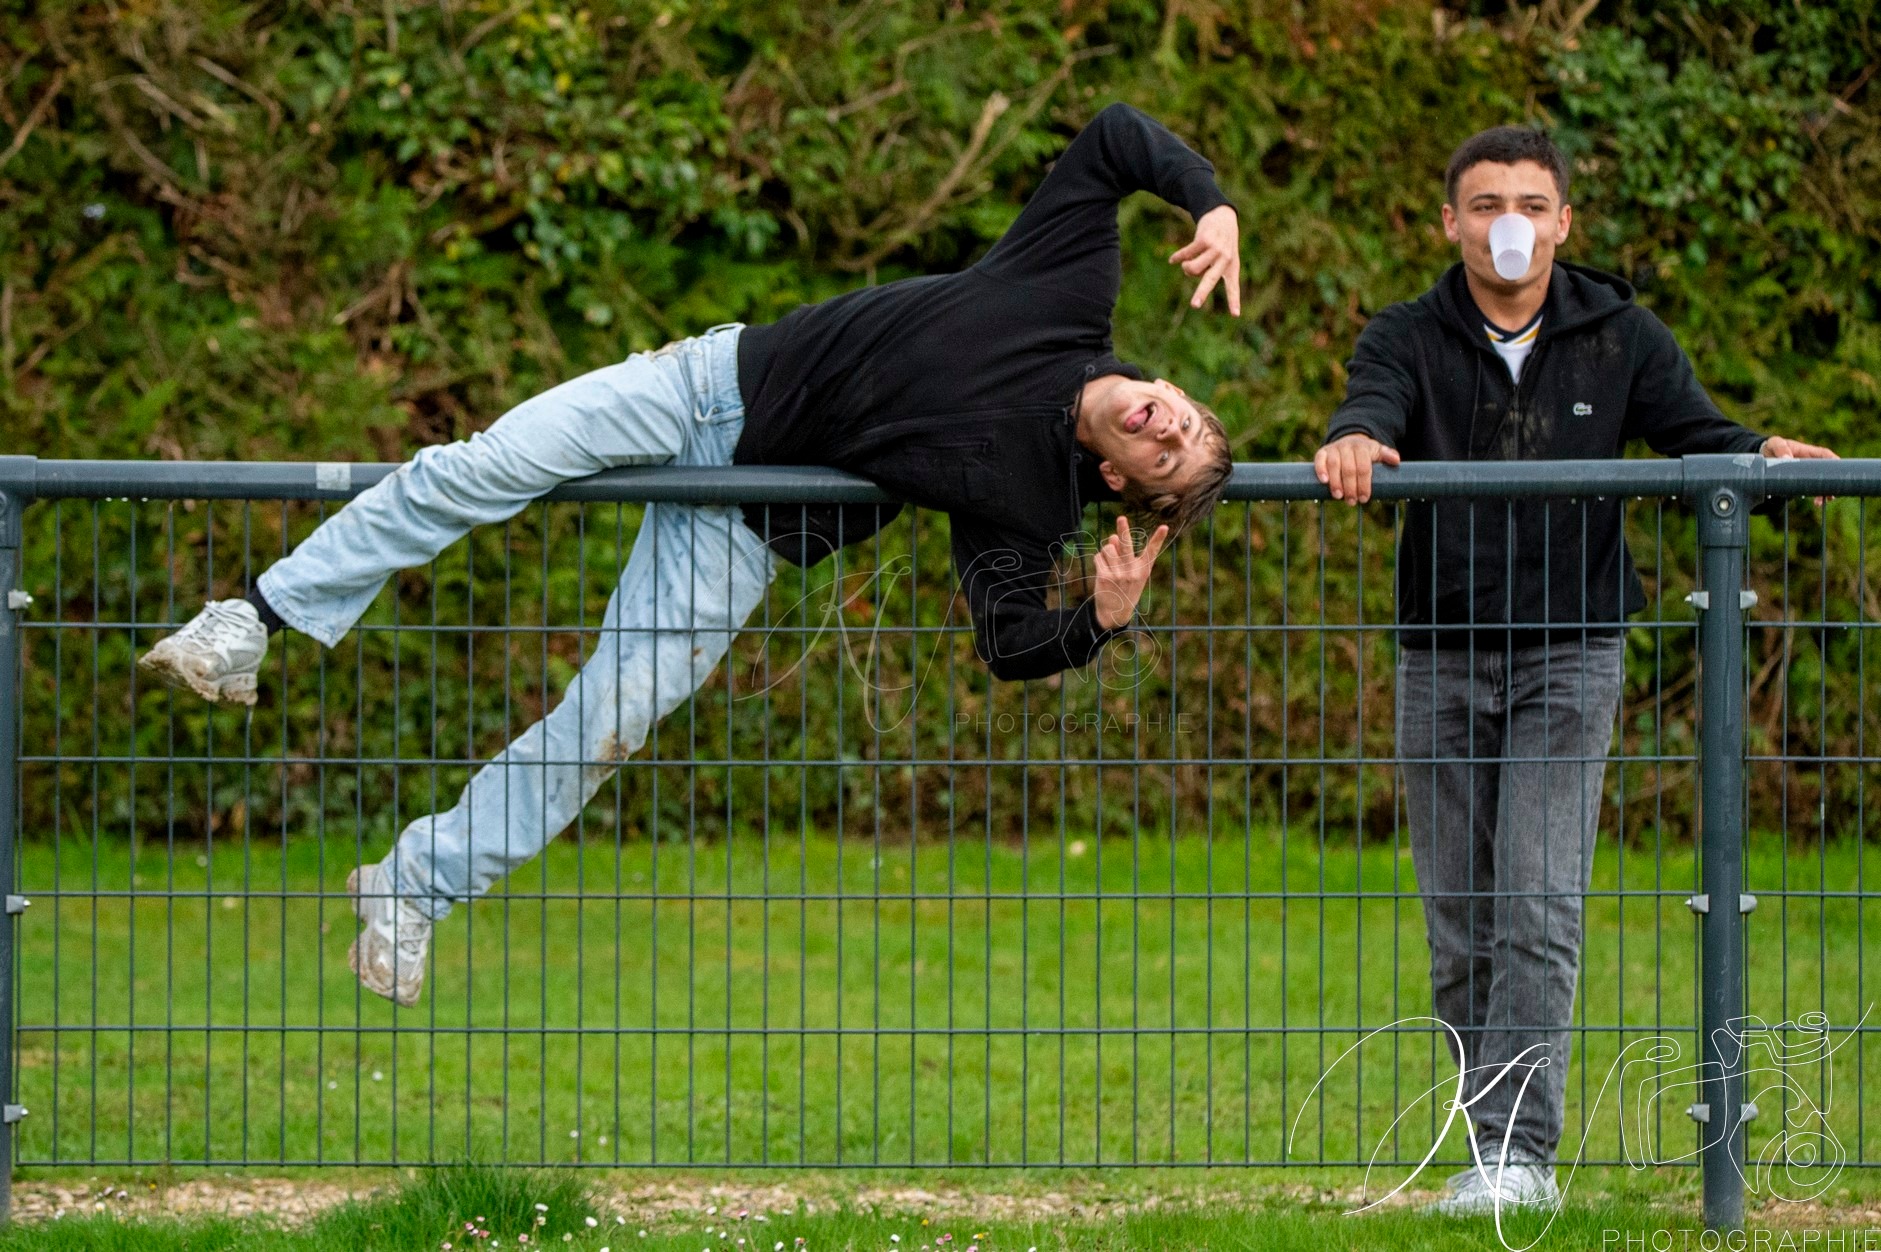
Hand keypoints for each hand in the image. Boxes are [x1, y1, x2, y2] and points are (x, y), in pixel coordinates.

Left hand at [1092, 514, 1169, 629]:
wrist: (1116, 612)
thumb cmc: (1126, 588)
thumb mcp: (1131, 573)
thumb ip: (1125, 555)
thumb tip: (1113, 537)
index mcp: (1143, 570)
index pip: (1152, 551)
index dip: (1158, 538)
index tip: (1164, 527)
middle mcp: (1132, 571)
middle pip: (1127, 546)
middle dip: (1123, 530)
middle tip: (1121, 517)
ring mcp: (1118, 574)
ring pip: (1108, 548)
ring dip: (1107, 550)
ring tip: (1110, 561)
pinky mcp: (1104, 577)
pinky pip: (1098, 557)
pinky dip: (1099, 559)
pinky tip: (1103, 568)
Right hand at [1170, 205, 1240, 315]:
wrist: (1222, 216)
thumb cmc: (1222, 242)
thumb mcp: (1222, 256)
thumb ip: (1208, 269)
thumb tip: (1188, 272)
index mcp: (1231, 266)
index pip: (1233, 286)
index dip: (1233, 301)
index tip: (1235, 315)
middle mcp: (1225, 259)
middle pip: (1210, 280)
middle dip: (1201, 293)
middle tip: (1194, 305)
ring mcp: (1215, 249)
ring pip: (1193, 268)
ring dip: (1186, 268)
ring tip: (1185, 265)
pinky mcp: (1204, 240)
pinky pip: (1186, 254)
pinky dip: (1177, 258)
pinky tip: (1172, 260)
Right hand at [1313, 433, 1401, 504]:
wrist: (1350, 440)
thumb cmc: (1366, 453)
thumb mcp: (1378, 452)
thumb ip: (1386, 455)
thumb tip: (1396, 460)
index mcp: (1363, 447)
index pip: (1364, 467)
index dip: (1364, 484)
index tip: (1364, 498)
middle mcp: (1347, 446)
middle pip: (1349, 469)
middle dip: (1350, 487)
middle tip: (1352, 502)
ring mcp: (1334, 448)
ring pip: (1334, 465)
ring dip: (1336, 482)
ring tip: (1339, 496)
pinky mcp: (1322, 452)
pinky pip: (1319, 460)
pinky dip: (1320, 470)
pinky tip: (1324, 482)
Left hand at [1761, 435, 1838, 506]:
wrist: (1764, 455)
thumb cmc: (1773, 446)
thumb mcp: (1775, 444)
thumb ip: (1781, 449)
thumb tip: (1787, 458)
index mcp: (1808, 451)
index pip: (1825, 455)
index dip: (1834, 462)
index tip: (1839, 472)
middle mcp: (1811, 463)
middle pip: (1827, 473)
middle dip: (1830, 484)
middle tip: (1830, 495)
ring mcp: (1807, 473)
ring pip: (1821, 483)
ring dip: (1822, 493)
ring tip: (1819, 503)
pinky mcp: (1801, 481)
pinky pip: (1810, 489)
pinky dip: (1812, 496)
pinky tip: (1814, 503)